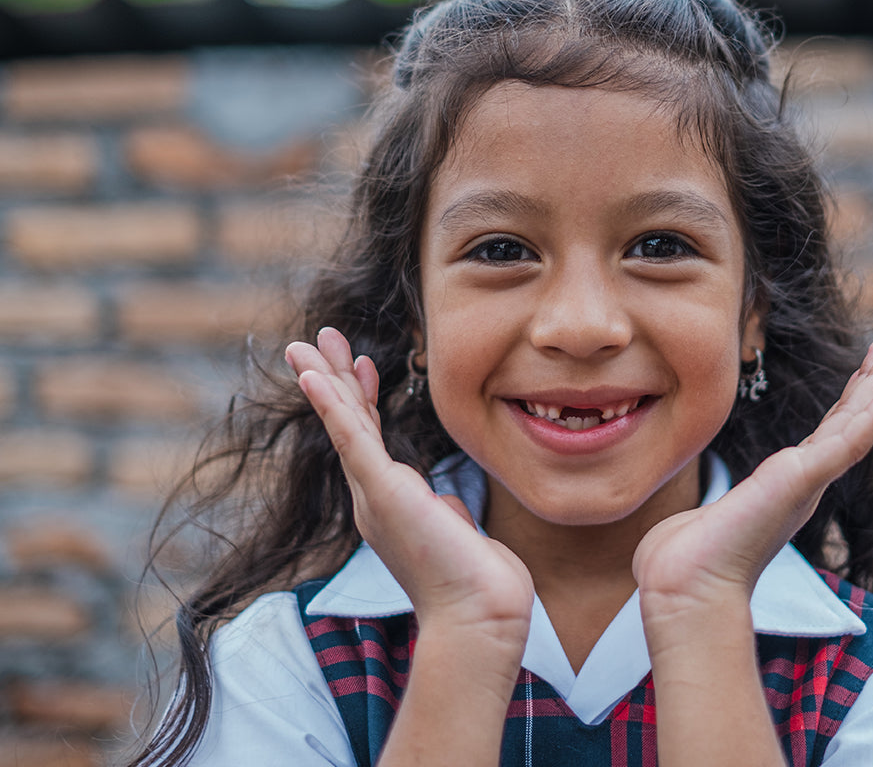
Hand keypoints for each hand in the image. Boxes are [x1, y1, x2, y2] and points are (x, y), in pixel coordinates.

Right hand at [286, 328, 533, 649]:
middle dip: (335, 377)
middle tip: (320, 338)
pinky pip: (352, 439)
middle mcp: (373, 498)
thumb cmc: (477, 583)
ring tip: (309, 342)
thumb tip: (447, 504)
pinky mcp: (382, 493)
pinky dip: (333, 405)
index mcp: (390, 503)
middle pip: (349, 423)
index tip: (363, 363)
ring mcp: (374, 495)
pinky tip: (316, 376)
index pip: (371, 438)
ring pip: (345, 423)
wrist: (481, 616)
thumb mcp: (457, 534)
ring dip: (326, 378)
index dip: (364, 397)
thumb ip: (445, 511)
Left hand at [633, 334, 872, 616]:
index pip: (826, 433)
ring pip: (856, 423)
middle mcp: (804, 484)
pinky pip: (848, 440)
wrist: (686, 587)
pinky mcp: (802, 480)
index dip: (850, 400)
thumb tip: (687, 526)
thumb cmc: (688, 561)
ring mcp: (807, 482)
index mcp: (785, 487)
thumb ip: (710, 513)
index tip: (869, 367)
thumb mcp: (705, 520)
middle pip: (849, 420)